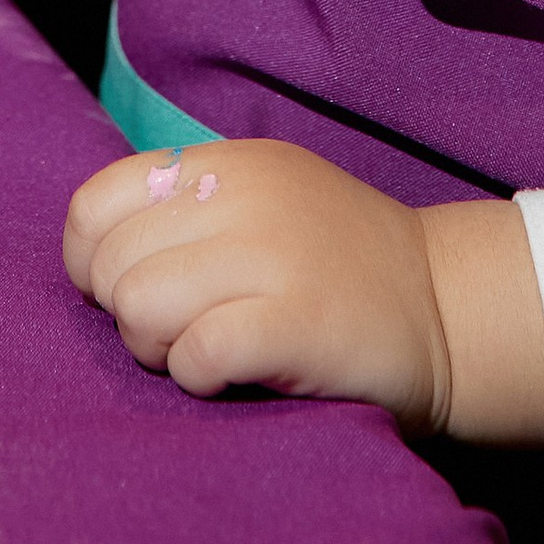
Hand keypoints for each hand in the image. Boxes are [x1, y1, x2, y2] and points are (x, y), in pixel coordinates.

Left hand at [62, 137, 543, 444]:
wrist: (450, 311)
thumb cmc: (339, 270)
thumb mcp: (266, 205)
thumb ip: (189, 210)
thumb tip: (93, 254)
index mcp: (228, 164)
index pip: (98, 201)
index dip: (93, 263)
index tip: (130, 294)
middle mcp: (244, 196)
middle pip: (111, 265)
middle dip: (129, 317)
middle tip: (183, 334)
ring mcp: (272, 255)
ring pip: (139, 305)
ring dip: (158, 349)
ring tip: (205, 354)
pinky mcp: (295, 321)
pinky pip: (194, 354)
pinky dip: (199, 379)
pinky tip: (236, 377)